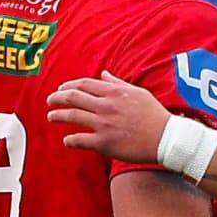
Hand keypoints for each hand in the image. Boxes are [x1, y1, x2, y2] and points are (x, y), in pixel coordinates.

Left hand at [47, 72, 169, 164]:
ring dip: (57, 115)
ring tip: (51, 116)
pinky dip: (69, 139)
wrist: (167, 139)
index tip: (61, 89)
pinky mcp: (104, 142)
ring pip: (72, 116)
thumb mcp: (138, 93)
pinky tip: (66, 139)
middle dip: (56, 98)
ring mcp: (104, 124)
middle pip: (72, 98)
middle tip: (49, 101)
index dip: (68, 86)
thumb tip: (103, 74)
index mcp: (115, 92)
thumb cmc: (155, 115)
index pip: (83, 84)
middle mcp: (106, 106)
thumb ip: (118, 83)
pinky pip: (79, 140)